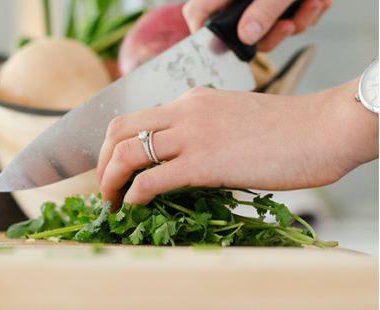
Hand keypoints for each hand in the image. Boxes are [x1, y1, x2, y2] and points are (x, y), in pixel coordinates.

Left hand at [97, 80, 377, 207]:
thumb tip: (181, 160)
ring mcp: (191, 135)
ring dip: (109, 181)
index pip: (135, 118)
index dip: (114, 144)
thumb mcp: (232, 118)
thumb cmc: (285, 130)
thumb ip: (202, 131)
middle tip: (104, 187)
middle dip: (101, 161)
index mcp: (190, 100)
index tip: (114, 168)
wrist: (322, 129)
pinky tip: (133, 206)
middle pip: (118, 130)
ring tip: (110, 202)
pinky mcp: (203, 162)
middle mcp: (183, 111)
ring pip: (126, 153)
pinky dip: (133, 195)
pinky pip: (151, 179)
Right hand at [183, 0, 331, 50]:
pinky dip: (306, 14)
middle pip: (240, 33)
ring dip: (296, 22)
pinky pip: (288, 21)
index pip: (198, 15)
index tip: (222, 50)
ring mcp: (259, 3)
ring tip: (312, 3)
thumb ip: (264, 9)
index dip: (204, 36)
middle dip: (272, 33)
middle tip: (288, 24)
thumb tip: (247, 37)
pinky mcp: (279, 4)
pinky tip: (317, 1)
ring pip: (268, 30)